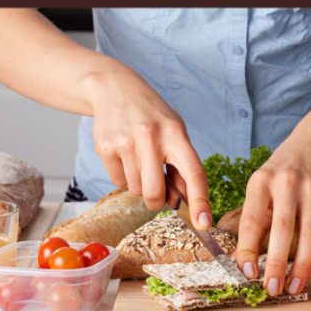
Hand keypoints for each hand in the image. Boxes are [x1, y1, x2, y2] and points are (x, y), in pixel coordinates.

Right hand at [86, 62, 212, 228]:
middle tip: (156, 192)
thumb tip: (186, 201)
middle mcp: (151, 136)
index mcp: (175, 132)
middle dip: (156, 201)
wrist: (114, 88)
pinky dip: (122, 175)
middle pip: (155, 192)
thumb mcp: (174, 129)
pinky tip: (123, 153)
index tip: (204, 223)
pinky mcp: (105, 147)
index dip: (201, 200)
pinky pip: (117, 181)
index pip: (194, 171)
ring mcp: (126, 142)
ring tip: (137, 157)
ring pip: (136, 189)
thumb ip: (181, 162)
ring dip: (138, 183)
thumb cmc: (150, 113)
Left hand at [234, 123, 310, 297]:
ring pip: (309, 233)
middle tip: (271, 289)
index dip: (248, 248)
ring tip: (293, 287)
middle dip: (277, 263)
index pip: (251, 219)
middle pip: (283, 229)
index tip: (247, 273)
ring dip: (301, 265)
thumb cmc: (284, 167)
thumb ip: (258, 214)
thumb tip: (247, 256)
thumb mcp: (263, 181)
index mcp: (261, 180)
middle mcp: (286, 182)